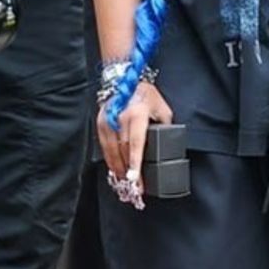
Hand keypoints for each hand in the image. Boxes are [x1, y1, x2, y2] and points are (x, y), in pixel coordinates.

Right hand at [96, 81, 173, 197]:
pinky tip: (115, 170)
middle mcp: (120, 118)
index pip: (135, 143)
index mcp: (137, 114)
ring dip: (118, 169)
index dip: (135, 162)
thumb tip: (168, 144)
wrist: (124, 80)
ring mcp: (108, 121)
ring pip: (111, 151)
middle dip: (129, 171)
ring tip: (125, 183)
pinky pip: (104, 146)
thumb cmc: (145, 94)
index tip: (135, 178)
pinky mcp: (100, 123)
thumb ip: (165, 126)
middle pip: (123, 151)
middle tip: (135, 188)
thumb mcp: (162, 108)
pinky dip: (110, 160)